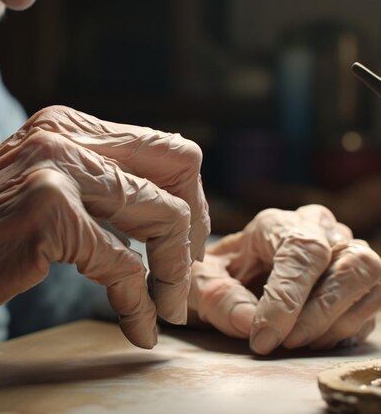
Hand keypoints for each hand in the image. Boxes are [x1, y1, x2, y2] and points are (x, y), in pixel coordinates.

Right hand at [0, 106, 209, 346]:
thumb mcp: (37, 184)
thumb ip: (92, 182)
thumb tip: (158, 209)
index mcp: (66, 126)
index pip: (164, 148)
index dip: (189, 199)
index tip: (181, 245)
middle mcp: (65, 136)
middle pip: (179, 167)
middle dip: (194, 228)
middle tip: (184, 274)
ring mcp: (56, 172)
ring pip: (163, 218)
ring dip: (175, 273)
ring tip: (166, 309)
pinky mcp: (48, 217)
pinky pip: (124, 267)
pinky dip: (138, 303)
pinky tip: (135, 328)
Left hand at [187, 205, 380, 353]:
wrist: (229, 280)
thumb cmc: (217, 276)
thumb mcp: (201, 284)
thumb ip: (218, 298)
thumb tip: (249, 323)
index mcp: (277, 224)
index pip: (300, 252)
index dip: (287, 298)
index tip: (262, 336)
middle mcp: (319, 230)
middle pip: (347, 261)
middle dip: (318, 311)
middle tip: (285, 342)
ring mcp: (345, 252)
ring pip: (367, 279)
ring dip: (336, 321)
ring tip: (295, 342)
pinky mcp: (358, 282)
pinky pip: (370, 304)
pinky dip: (346, 329)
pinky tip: (312, 341)